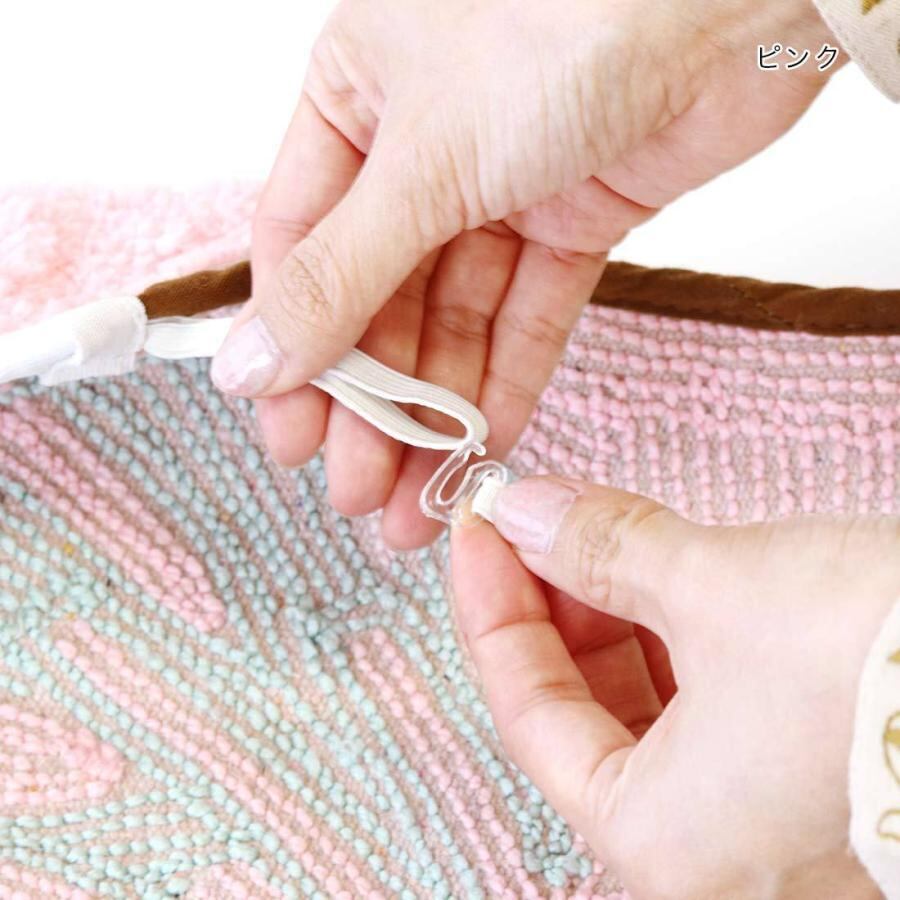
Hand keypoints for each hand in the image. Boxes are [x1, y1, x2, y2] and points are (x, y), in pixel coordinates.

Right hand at [213, 0, 839, 548]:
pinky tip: (482, 445)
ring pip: (453, 315)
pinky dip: (506, 377)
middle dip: (369, 400)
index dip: (293, 348)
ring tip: (414, 496)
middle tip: (356, 489)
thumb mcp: (422, 161)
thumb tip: (251, 364)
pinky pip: (527, 310)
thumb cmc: (559, 25)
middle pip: (377, 295)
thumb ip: (340, 275)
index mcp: (354, 97)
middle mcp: (421, 143)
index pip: (300, 245)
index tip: (290, 436)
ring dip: (434, 408)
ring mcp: (501, 181)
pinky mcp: (576, 214)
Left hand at [450, 477, 898, 897]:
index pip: (526, 713)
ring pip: (641, 711)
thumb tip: (523, 510)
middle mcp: (705, 860)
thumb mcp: (718, 586)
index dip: (493, 607)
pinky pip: (702, 709)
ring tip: (594, 535)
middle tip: (536, 524)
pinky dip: (669, 638)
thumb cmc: (890, 661)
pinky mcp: (803, 779)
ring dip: (609, 617)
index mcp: (661, 846)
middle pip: (580, 716)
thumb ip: (602, 549)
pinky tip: (659, 575)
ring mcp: (759, 825)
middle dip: (551, 609)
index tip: (479, 529)